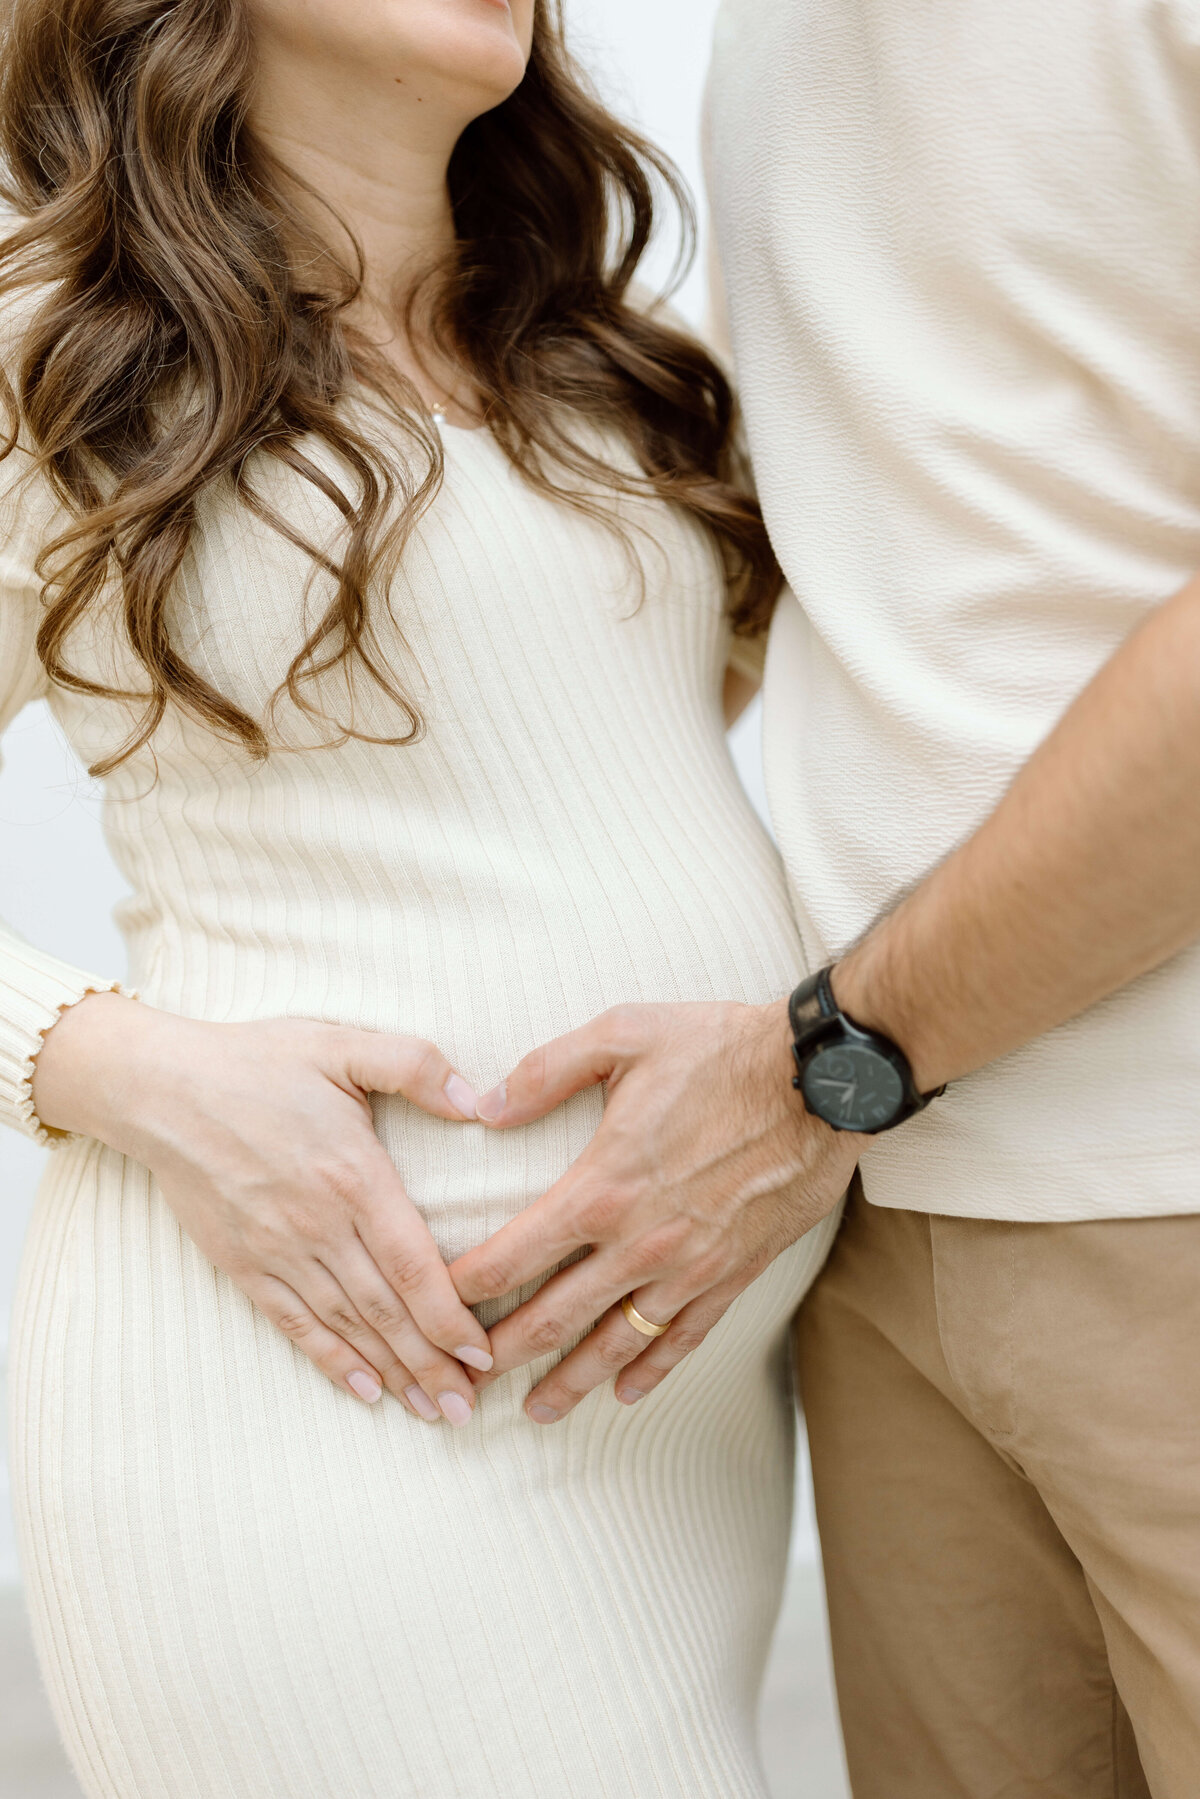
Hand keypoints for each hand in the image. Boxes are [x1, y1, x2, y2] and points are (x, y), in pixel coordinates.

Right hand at [32, 992, 491, 1421]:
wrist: (161, 1089)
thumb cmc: (259, 1062)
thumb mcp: (343, 1044)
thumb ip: (415, 1065)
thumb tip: (479, 1099)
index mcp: (353, 1175)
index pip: (413, 1263)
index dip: (450, 1314)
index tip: (483, 1352)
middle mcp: (319, 1224)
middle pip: (387, 1309)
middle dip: (433, 1362)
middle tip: (469, 1406)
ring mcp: (278, 1250)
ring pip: (348, 1326)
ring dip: (394, 1372)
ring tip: (433, 1410)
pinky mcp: (243, 1265)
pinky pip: (295, 1325)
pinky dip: (332, 1363)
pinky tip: (365, 1393)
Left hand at [450, 999, 858, 1420]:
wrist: (823, 1081)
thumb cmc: (721, 1048)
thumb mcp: (622, 1034)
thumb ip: (546, 1071)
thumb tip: (486, 1107)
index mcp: (601, 1186)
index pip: (512, 1257)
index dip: (464, 1289)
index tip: (435, 1305)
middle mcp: (639, 1242)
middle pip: (553, 1317)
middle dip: (502, 1354)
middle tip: (466, 1379)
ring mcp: (689, 1265)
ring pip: (615, 1343)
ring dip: (570, 1381)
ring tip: (536, 1410)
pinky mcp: (734, 1273)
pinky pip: (683, 1337)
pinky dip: (651, 1370)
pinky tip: (625, 1392)